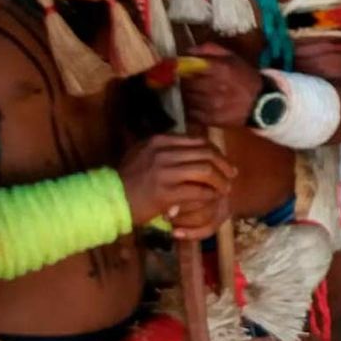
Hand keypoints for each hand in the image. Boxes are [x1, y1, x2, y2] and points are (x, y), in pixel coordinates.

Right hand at [118, 135, 236, 236]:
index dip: (216, 152)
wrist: (109, 199)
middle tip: (231, 176)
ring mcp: (164, 172)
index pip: (198, 141)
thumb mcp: (143, 153)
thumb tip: (194, 146)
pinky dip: (210, 194)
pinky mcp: (166, 192)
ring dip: (220, 181)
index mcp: (159, 141)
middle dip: (224, 166)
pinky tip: (212, 198)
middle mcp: (163, 152)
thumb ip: (167, 148)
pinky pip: (198, 191)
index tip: (224, 162)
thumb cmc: (128, 179)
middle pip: (206, 153)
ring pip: (206, 171)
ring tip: (225, 189)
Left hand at [180, 43, 263, 128]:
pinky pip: (192, 113)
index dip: (184, 69)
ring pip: (188, 99)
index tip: (184, 70)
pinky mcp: (213, 119)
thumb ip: (210, 49)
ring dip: (188, 96)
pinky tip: (198, 106)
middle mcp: (216, 87)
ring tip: (195, 94)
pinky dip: (192, 109)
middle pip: (187, 85)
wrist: (262, 102)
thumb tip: (188, 51)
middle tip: (189, 83)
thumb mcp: (232, 57)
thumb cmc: (245, 77)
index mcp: (221, 69)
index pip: (190, 68)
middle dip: (185, 83)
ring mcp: (214, 105)